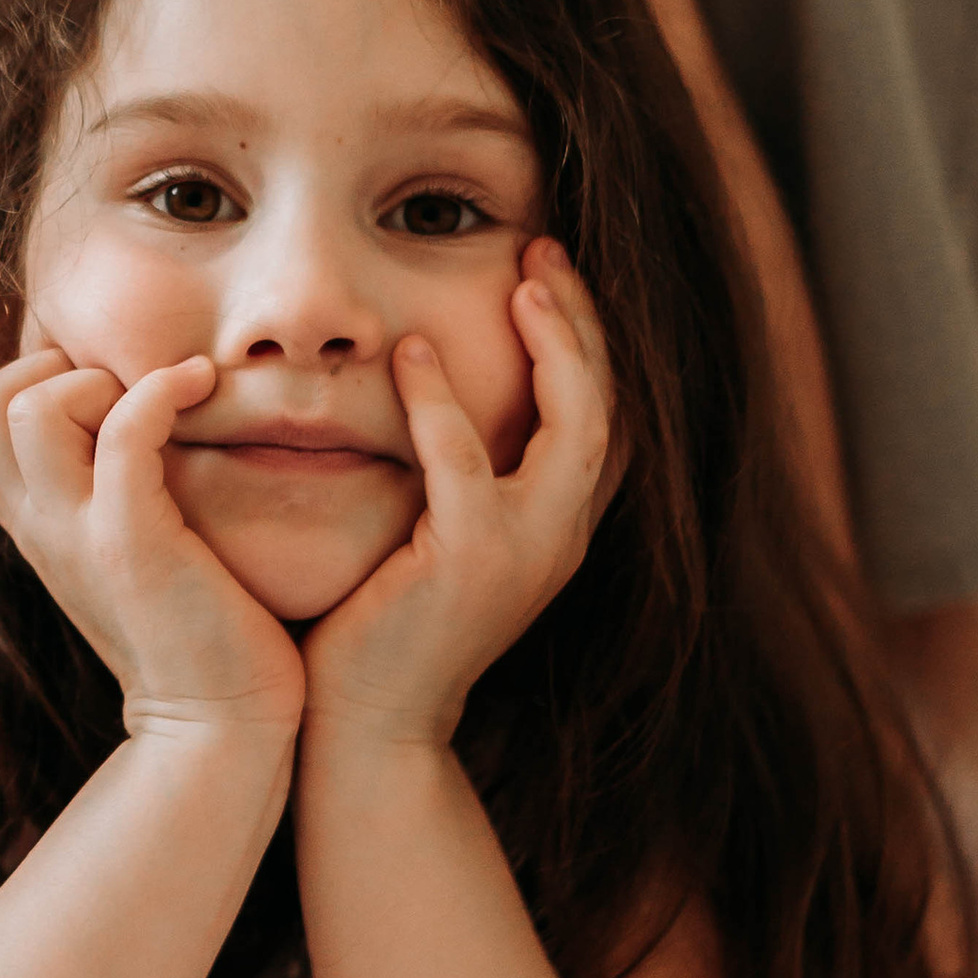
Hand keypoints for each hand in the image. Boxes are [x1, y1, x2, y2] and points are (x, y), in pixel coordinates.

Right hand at [0, 340, 303, 737]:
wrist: (215, 725)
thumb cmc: (192, 634)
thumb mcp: (122, 559)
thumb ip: (103, 504)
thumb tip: (125, 435)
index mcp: (33, 528)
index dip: (25, 388)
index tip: (101, 396)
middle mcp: (39, 528)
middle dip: (51, 369)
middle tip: (124, 391)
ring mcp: (76, 535)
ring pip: (28, 411)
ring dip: (95, 380)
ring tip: (159, 396)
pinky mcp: (132, 544)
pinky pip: (122, 434)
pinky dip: (160, 390)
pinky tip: (200, 387)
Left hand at [301, 242, 616, 748]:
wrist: (367, 726)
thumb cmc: (382, 628)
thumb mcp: (434, 539)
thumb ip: (452, 474)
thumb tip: (426, 385)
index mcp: (558, 531)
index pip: (605, 418)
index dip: (591, 342)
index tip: (551, 275)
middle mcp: (562, 539)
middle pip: (609, 406)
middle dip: (586, 321)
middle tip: (546, 252)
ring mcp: (528, 552)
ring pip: (577, 423)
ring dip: (555, 342)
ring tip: (524, 278)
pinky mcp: (470, 562)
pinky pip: (465, 461)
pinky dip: (440, 401)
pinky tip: (409, 353)